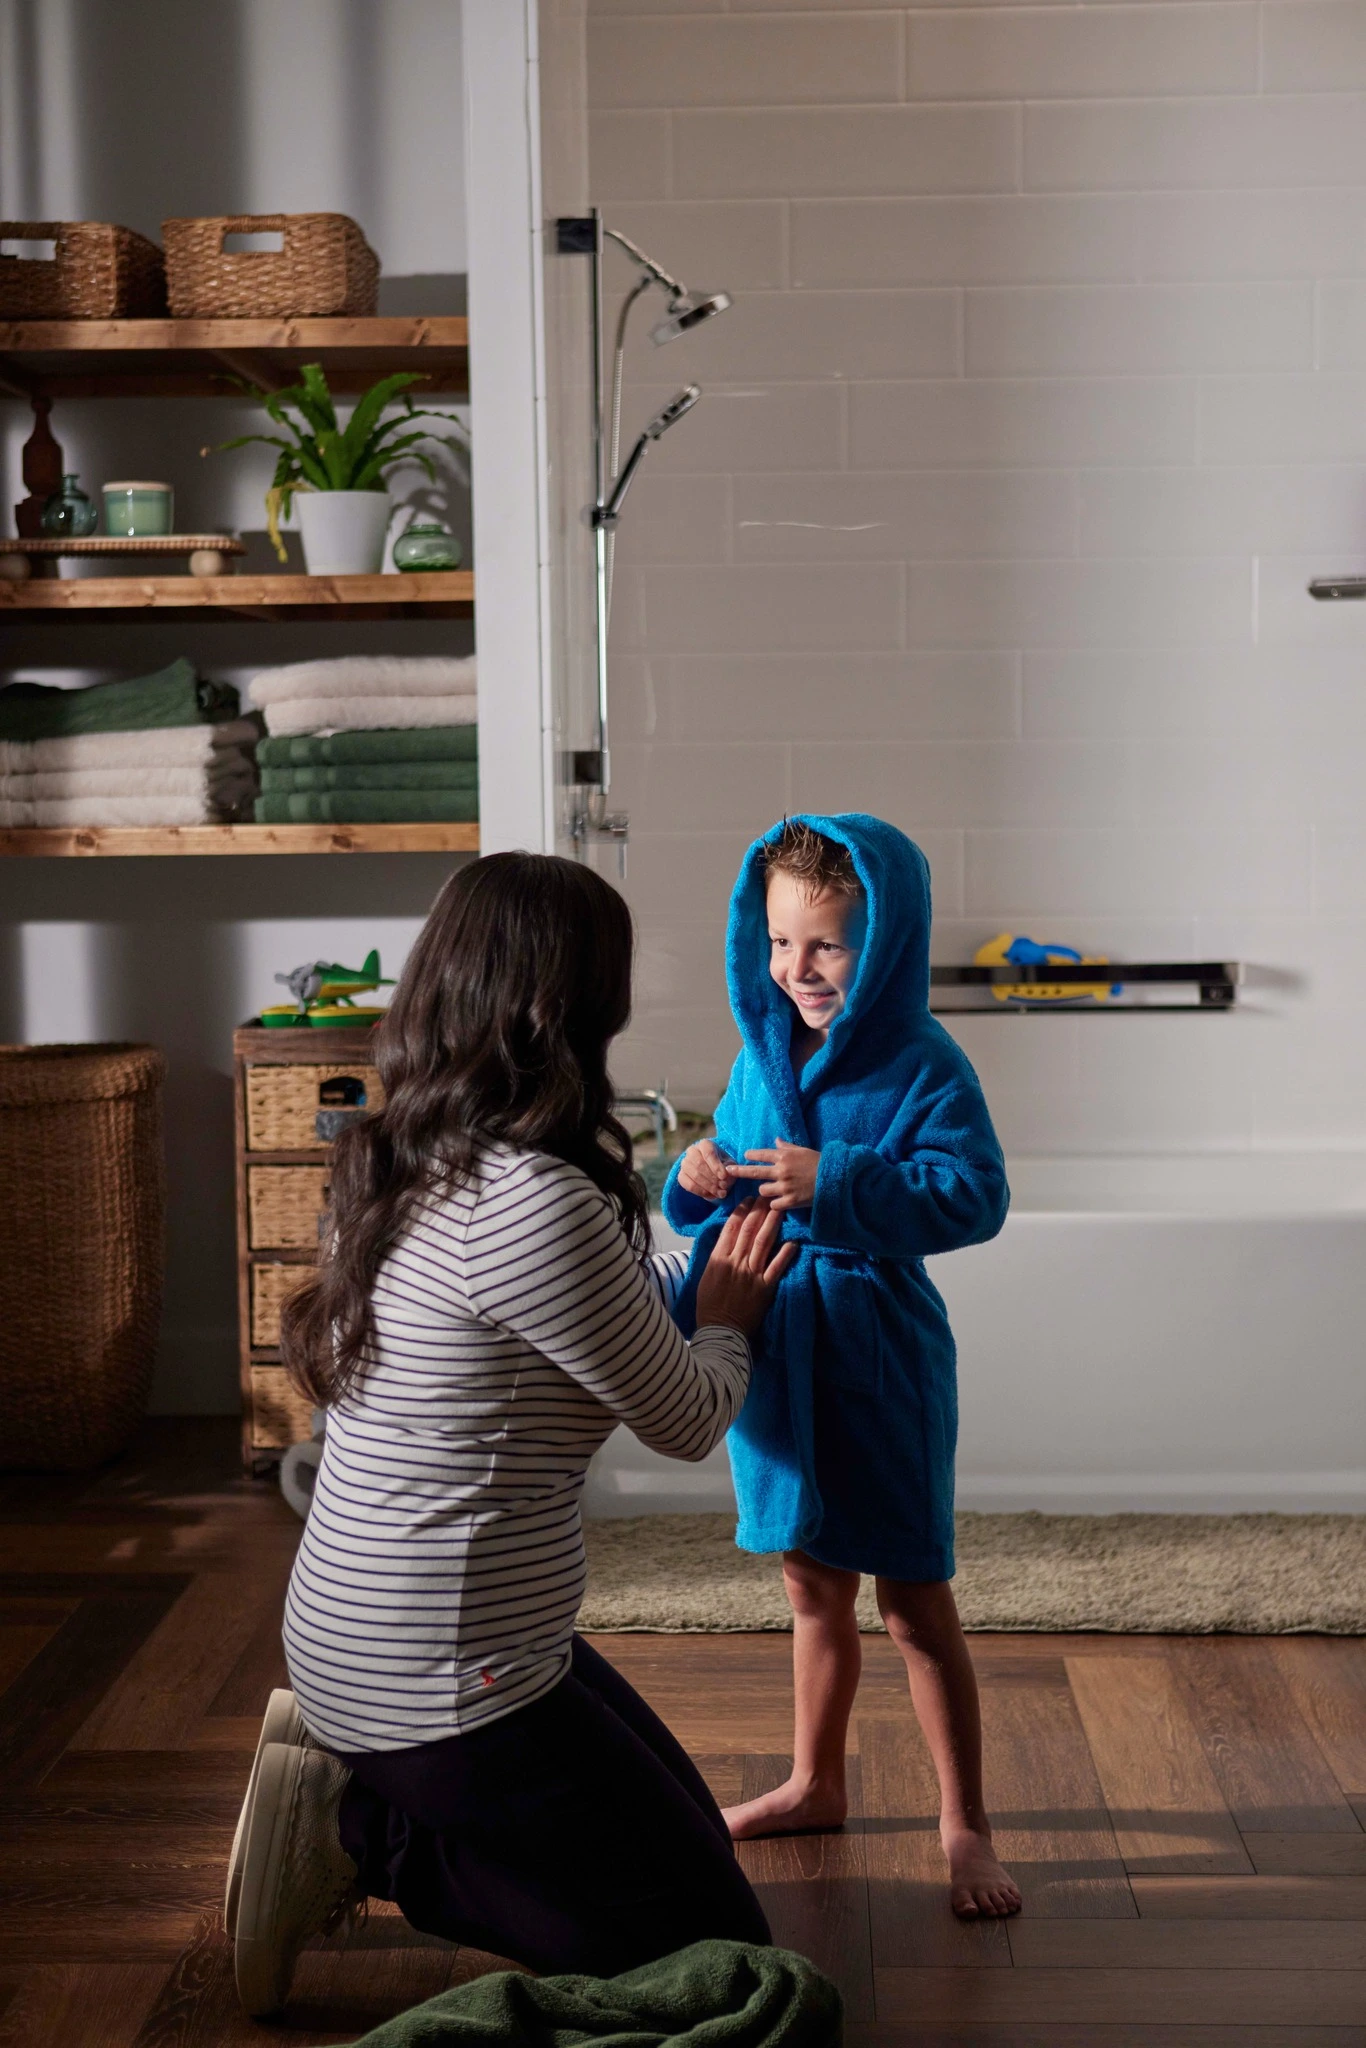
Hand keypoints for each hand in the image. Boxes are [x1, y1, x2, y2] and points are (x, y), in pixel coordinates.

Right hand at [677, 1138, 730, 1202]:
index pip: (708, 1153)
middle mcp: (692, 1151)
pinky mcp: (681, 1176)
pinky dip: (701, 1192)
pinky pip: (689, 1185)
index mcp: (705, 1144)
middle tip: (724, 1187)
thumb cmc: (723, 1166)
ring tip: (721, 1193)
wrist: (713, 1173)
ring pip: (694, 1175)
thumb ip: (730, 1169)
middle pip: (700, 1164)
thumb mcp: (730, 1164)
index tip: (724, 1176)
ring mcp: (684, 1163)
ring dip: (709, 1186)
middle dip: (713, 1178)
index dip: (716, 1165)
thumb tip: (726, 1177)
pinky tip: (712, 1195)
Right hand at [695, 1199, 796, 1336]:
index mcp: (719, 1259)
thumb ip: (716, 1257)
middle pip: (749, 1231)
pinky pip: (777, 1267)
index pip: (731, 1229)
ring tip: (779, 1209)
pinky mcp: (765, 1288)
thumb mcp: (706, 1276)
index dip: (740, 1212)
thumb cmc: (709, 1305)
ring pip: (763, 1243)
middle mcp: (736, 1262)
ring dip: (772, 1224)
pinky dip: (785, 1254)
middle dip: (758, 1211)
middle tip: (767, 1196)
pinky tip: (793, 1241)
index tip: (748, 1200)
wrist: (721, 1330)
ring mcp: (751, 1274)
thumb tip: (725, 1240)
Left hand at [725, 1140, 819, 1211]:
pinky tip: (781, 1201)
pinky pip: (773, 1204)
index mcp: (785, 1157)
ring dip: (765, 1190)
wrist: (834, 1179)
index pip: (762, 1154)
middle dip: (739, 1171)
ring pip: (763, 1190)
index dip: (751, 1155)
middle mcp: (782, 1171)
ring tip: (773, 1189)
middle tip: (729, 1171)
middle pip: (755, 1172)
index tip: (745, 1156)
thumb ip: (787, 1147)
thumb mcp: (803, 1151)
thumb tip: (776, 1140)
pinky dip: (776, 1203)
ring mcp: (785, 1187)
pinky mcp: (790, 1201)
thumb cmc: (819, 1163)